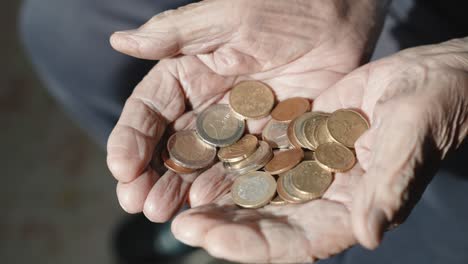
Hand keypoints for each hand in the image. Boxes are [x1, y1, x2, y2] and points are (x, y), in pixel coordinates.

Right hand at [107, 0, 386, 221]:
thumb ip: (175, 34)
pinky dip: (225, 186)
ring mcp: (237, 125)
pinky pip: (243, 166)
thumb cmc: (281, 4)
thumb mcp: (225, 15)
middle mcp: (206, 103)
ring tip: (162, 213)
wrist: (337, 15)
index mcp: (187, 73)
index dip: (131, 138)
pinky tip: (208, 204)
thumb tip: (119, 41)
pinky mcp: (267, 138)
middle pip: (171, 144)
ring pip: (202, 162)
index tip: (121, 168)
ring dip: (180, 187)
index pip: (150, 110)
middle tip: (135, 203)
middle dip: (150, 174)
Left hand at [171, 38, 467, 262]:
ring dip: (218, 194)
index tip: (211, 241)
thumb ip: (390, 188)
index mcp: (350, 212)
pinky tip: (203, 156)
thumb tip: (371, 234)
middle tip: (180, 223)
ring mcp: (307, 169)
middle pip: (264, 222)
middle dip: (222, 225)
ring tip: (178, 195)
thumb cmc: (431, 112)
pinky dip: (232, 158)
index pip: (294, 242)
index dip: (252, 246)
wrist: (427, 80)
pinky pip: (260, 153)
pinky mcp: (298, 141)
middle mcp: (322, 197)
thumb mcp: (410, 144)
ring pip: (255, 189)